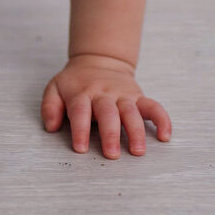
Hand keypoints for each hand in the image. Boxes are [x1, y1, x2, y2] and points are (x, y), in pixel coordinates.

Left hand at [41, 53, 170, 158]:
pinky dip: (161, 119)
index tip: (80, 148)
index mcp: (82, 93)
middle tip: (111, 154)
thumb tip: (51, 127)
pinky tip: (165, 135)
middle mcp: (104, 94)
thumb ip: (50, 106)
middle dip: (110, 133)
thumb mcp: (55, 88)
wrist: (98, 59)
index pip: (80, 110)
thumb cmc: (75, 81)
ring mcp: (123, 95)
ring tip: (137, 150)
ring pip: (131, 111)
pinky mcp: (138, 97)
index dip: (79, 129)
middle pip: (108, 113)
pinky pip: (153, 106)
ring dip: (136, 131)